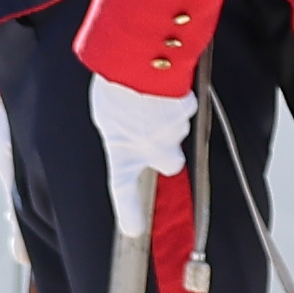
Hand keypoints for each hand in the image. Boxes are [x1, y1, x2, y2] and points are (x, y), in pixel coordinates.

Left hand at [89, 75, 195, 233]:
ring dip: (165, 115)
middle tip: (151, 128)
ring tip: (147, 93)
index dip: (128, 210)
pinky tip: (163, 83)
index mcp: (124, 151)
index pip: (123, 188)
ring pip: (175, 128)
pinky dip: (175, 95)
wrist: (142, 62)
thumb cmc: (115, 87)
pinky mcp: (188, 111)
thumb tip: (124, 132)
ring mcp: (173, 132)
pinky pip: (184, 104)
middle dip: (165, 149)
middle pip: (170, 160)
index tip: (132, 229)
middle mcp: (152, 149)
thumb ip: (119, 131)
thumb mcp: (105, 115)